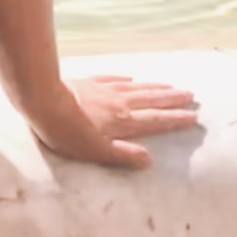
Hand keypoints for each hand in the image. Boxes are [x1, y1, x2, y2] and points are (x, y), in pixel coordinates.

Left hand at [26, 74, 200, 169]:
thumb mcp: (97, 152)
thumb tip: (150, 159)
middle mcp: (118, 103)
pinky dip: (125, 78)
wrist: (42, 100)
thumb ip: (124, 155)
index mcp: (123, 121)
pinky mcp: (88, 82)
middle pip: (150, 100)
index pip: (155, 120)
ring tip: (169, 85)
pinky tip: (131, 77)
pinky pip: (112, 78)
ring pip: (135, 87)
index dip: (175, 119)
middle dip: (171, 99)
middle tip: (190, 95)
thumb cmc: (68, 132)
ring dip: (154, 87)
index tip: (193, 116)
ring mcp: (103, 89)